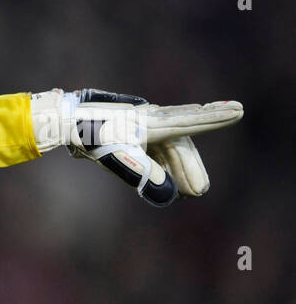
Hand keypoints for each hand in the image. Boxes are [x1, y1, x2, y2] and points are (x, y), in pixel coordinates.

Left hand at [31, 88, 242, 205]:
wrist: (65, 122)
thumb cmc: (91, 134)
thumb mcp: (116, 156)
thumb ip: (142, 173)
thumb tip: (168, 193)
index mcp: (153, 121)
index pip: (190, 122)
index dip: (215, 118)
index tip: (239, 110)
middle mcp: (151, 120)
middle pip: (180, 144)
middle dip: (190, 168)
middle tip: (199, 191)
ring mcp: (142, 127)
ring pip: (168, 150)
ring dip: (177, 170)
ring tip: (186, 192)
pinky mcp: (131, 134)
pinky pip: (154, 151)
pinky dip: (161, 167)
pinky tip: (165, 182)